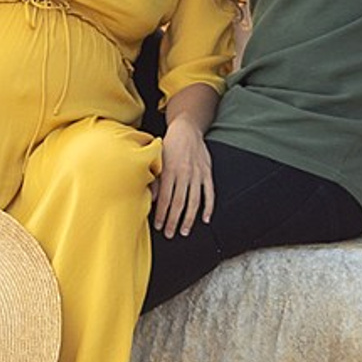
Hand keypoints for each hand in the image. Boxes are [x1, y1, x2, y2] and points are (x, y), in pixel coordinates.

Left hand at [153, 114, 214, 237]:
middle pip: (179, 203)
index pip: (165, 198)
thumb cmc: (170, 144)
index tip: (159, 225)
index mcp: (170, 171)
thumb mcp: (158, 159)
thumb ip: (155, 178)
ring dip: (189, 218)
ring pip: (194, 201)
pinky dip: (208, 207)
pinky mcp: (207, 173)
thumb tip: (152, 198)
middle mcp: (184, 174)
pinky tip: (205, 218)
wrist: (187, 128)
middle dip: (173, 221)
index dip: (162, 214)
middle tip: (169, 233)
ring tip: (184, 231)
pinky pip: (209, 193)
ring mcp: (197, 174)